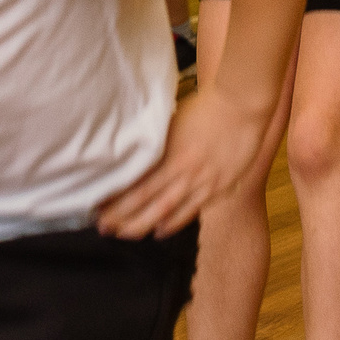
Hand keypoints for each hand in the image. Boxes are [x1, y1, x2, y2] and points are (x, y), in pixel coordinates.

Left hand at [97, 86, 267, 238]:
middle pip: (149, 204)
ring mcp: (204, 183)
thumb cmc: (204, 106)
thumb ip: (156, 142)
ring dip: (146, 226)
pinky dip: (175, 223)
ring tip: (127, 235)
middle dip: (124, 219)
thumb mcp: (172, 121)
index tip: (98, 208)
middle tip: (104, 229)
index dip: (117, 201)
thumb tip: (134, 154)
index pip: (137, 186)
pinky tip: (161, 231)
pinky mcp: (219, 187)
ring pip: (169, 212)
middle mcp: (185, 173)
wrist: (242, 105)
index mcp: (170, 155)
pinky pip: (193, 210)